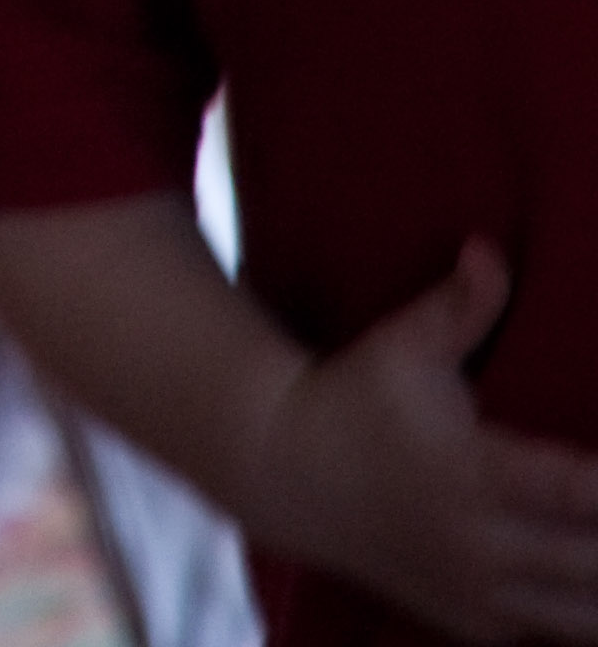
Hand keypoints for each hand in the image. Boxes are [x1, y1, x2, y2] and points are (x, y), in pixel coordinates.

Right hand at [253, 249, 597, 642]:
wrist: (289, 475)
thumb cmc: (357, 396)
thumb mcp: (404, 344)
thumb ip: (460, 304)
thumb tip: (491, 248)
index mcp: (472, 473)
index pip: (574, 491)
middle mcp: (480, 544)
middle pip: (594, 564)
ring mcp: (477, 593)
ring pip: (582, 619)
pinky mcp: (472, 621)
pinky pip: (550, 634)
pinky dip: (583, 618)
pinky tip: (595, 584)